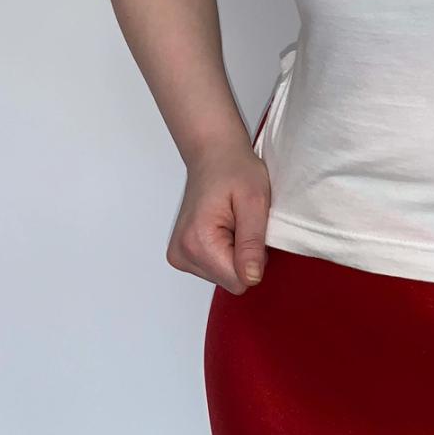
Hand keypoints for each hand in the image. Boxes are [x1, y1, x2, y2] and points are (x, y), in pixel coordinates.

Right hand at [166, 138, 271, 295]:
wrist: (213, 153)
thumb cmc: (235, 169)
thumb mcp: (254, 201)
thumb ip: (252, 243)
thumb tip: (251, 278)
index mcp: (197, 242)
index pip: (238, 281)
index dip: (255, 257)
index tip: (250, 227)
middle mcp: (181, 253)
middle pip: (229, 280)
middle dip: (243, 254)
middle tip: (241, 221)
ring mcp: (179, 255)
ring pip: (222, 275)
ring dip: (234, 252)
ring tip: (232, 220)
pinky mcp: (182, 254)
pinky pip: (214, 268)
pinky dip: (224, 250)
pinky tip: (223, 226)